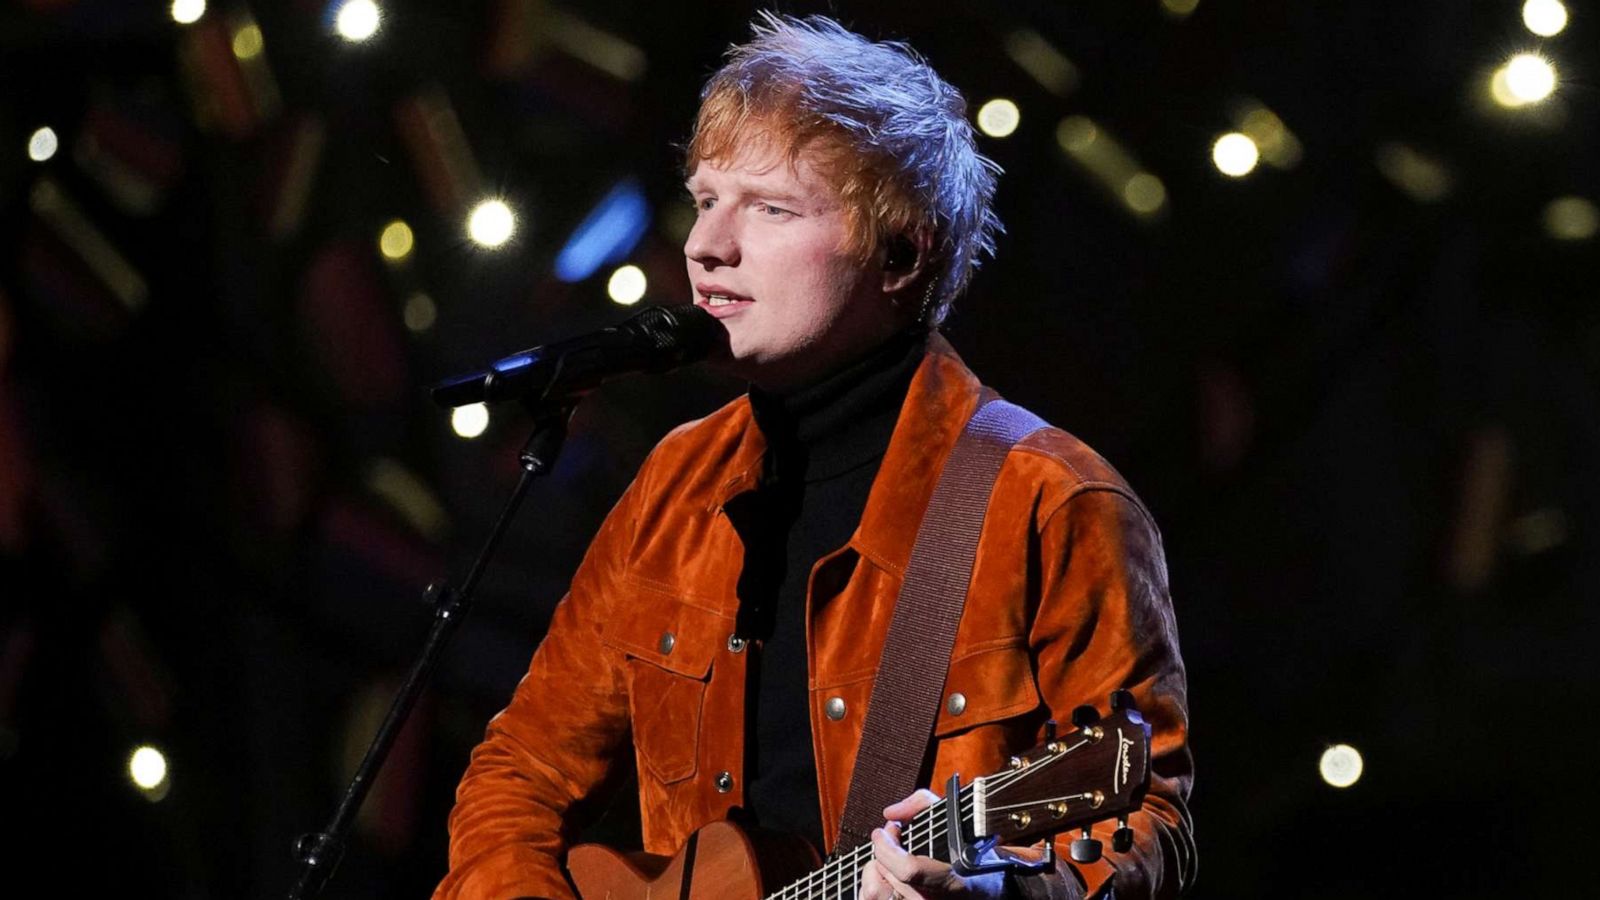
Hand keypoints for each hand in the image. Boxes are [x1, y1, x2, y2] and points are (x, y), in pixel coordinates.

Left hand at [857, 789, 1010, 899]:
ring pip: (875, 892)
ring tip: (888, 856)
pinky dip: (876, 883)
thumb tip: (890, 813)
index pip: (908, 870)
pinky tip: (887, 873)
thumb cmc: (972, 852)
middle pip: (886, 878)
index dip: (888, 848)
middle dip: (881, 851)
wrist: (988, 888)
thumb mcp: (955, 818)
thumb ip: (921, 804)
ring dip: (876, 869)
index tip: (883, 831)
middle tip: (889, 836)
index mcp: (950, 881)